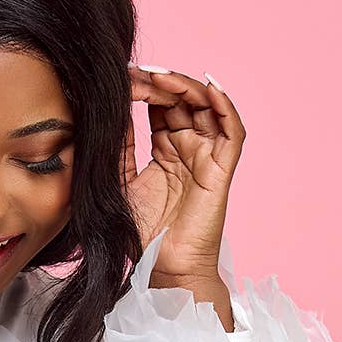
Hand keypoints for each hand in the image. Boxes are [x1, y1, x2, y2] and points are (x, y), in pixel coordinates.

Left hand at [122, 66, 245, 281]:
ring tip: (161, 76)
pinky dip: (224, 106)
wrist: (163, 268)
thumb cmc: (143, 234)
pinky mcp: (222, 168)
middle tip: (137, 72)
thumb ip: (119, 147)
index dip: (144, 89)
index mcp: (167, 150)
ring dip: (186, 87)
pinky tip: (208, 87)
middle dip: (161, 83)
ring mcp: (208, 156)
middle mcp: (190, 148)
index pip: (160, 107)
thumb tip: (109, 110)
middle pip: (182, 101)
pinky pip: (232, 130)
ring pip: (205, 107)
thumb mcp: (121, 182)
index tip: (121, 77)